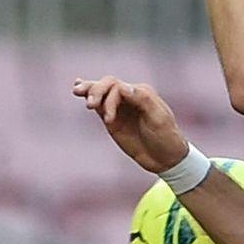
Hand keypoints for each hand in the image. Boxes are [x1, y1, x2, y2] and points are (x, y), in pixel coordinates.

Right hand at [73, 76, 189, 172]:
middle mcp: (129, 96)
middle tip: (90, 105)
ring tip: (77, 91)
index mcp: (141, 92)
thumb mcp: (158, 119)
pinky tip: (78, 88)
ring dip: (89, 90)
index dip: (110, 99)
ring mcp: (119, 107)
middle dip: (96, 91)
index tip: (110, 119)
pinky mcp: (112, 120)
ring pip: (100, 91)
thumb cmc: (166, 137)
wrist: (165, 158)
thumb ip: (143, 100)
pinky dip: (89, 95)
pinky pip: (99, 104)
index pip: (119, 87)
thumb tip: (124, 87)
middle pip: (107, 85)